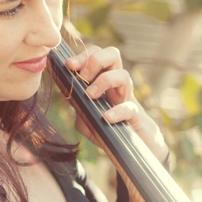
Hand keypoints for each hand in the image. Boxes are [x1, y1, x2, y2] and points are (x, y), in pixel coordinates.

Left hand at [66, 45, 168, 164]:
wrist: (131, 146)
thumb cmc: (108, 127)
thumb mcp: (87, 117)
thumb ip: (77, 105)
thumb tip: (65, 94)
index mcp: (104, 80)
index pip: (96, 55)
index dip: (83, 56)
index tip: (69, 66)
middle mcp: (117, 84)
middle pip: (113, 54)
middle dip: (96, 60)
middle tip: (83, 75)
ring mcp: (128, 98)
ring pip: (123, 75)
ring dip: (105, 81)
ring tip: (91, 95)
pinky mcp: (136, 116)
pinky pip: (129, 107)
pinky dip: (117, 111)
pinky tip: (106, 117)